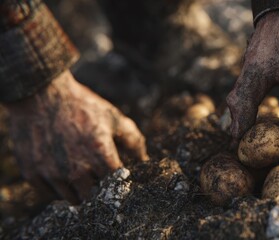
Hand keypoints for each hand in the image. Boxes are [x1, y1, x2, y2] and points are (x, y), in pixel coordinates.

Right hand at [4, 71, 147, 202]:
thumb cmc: (81, 105)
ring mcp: (53, 173)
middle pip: (96, 197)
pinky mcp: (32, 173)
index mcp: (100, 155)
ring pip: (73, 199)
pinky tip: (62, 173)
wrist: (40, 93)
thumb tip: (143, 160)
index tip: (119, 176)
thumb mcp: (113, 117)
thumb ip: (133, 140)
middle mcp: (77, 169)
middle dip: (101, 190)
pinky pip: (49, 194)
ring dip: (80, 191)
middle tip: (99, 177)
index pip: (118, 185)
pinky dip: (58, 188)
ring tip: (81, 174)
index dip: (121, 182)